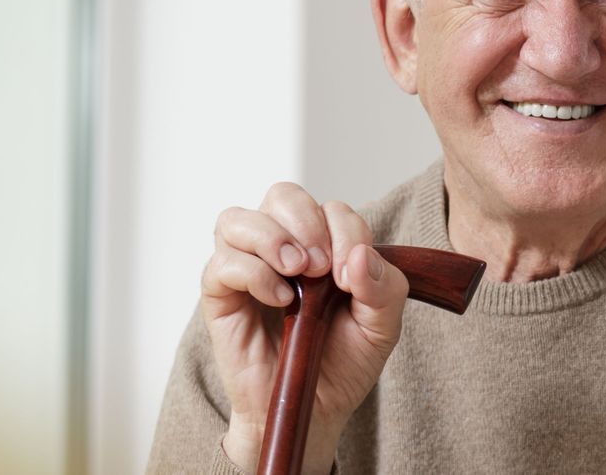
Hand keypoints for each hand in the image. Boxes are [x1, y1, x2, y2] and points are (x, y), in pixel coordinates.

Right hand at [202, 182, 410, 473]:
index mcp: (324, 246)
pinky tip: (280, 301)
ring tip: (298, 272)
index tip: (352, 273)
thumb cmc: (345, 362)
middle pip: (281, 195)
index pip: (331, 209)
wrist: (316, 410)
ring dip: (272, 237)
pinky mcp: (221, 298)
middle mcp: (283, 248)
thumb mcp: (383, 326)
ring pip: (236, 218)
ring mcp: (247, 270)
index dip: (345, 231)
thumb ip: (385, 287)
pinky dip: (252, 273)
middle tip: (321, 265)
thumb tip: (358, 256)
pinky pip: (221, 264)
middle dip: (306, 221)